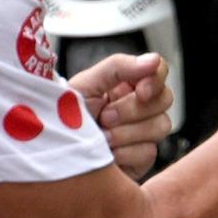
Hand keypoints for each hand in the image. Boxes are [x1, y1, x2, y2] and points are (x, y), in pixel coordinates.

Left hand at [69, 52, 172, 179]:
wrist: (53, 152)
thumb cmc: (61, 117)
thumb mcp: (85, 84)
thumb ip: (118, 67)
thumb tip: (153, 59)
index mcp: (126, 85)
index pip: (159, 71)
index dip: (155, 80)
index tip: (140, 91)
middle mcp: (139, 106)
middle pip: (164, 99)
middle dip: (131, 110)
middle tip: (105, 117)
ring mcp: (143, 133)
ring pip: (160, 126)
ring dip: (126, 133)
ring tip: (102, 138)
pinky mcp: (142, 158)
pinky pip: (149, 151)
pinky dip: (125, 153)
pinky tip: (108, 155)